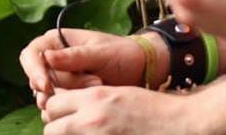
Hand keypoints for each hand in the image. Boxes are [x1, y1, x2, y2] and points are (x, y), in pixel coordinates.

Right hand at [20, 28, 166, 108]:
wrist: (140, 68)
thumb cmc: (123, 53)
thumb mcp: (102, 52)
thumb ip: (75, 56)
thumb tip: (46, 56)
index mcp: (58, 41)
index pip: (31, 54)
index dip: (34, 70)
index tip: (45, 85)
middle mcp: (54, 59)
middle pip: (39, 80)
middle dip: (65, 85)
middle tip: (95, 81)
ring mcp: (59, 79)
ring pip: (47, 96)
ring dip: (71, 95)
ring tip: (99, 84)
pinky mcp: (67, 95)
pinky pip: (57, 107)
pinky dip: (73, 104)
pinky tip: (94, 94)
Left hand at [42, 86, 196, 134]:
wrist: (174, 124)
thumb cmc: (151, 108)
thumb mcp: (120, 94)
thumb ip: (94, 100)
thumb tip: (71, 107)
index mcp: (96, 98)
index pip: (54, 103)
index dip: (57, 109)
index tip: (64, 112)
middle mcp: (91, 119)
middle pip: (50, 127)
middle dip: (57, 127)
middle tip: (72, 127)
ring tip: (83, 132)